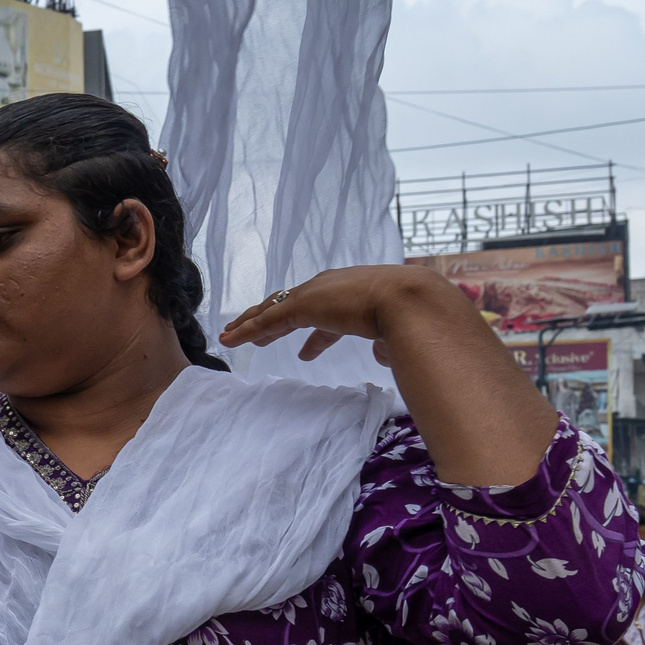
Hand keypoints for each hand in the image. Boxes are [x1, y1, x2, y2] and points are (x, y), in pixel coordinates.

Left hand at [220, 264, 473, 363]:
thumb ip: (386, 345)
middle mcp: (332, 288)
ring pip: (274, 309)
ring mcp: (316, 294)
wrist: (412, 302)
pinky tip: (231, 340)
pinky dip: (247, 330)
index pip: (325, 312)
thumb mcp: (397, 336)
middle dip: (274, 318)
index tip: (305, 347)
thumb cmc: (414, 320)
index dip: (314, 332)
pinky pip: (267, 320)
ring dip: (253, 323)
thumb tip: (383, 355)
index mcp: (353, 293)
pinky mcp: (302, 305)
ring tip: (232, 335)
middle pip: (293, 304)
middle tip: (258, 332)